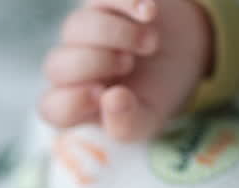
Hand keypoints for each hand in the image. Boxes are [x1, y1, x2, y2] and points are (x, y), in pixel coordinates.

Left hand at [40, 0, 213, 141]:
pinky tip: (149, 13)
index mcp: (78, 103)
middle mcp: (74, 67)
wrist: (185, 54)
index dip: (70, 102)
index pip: (52, 108)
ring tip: (150, 45)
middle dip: (93, 64)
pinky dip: (126, 2)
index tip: (100, 94)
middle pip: (56, 65)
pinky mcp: (105, 2)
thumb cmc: (155, 93)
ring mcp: (86, 31)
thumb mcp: (147, 121)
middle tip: (127, 64)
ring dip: (113, 34)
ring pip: (76, 26)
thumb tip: (111, 99)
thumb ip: (126, 123)